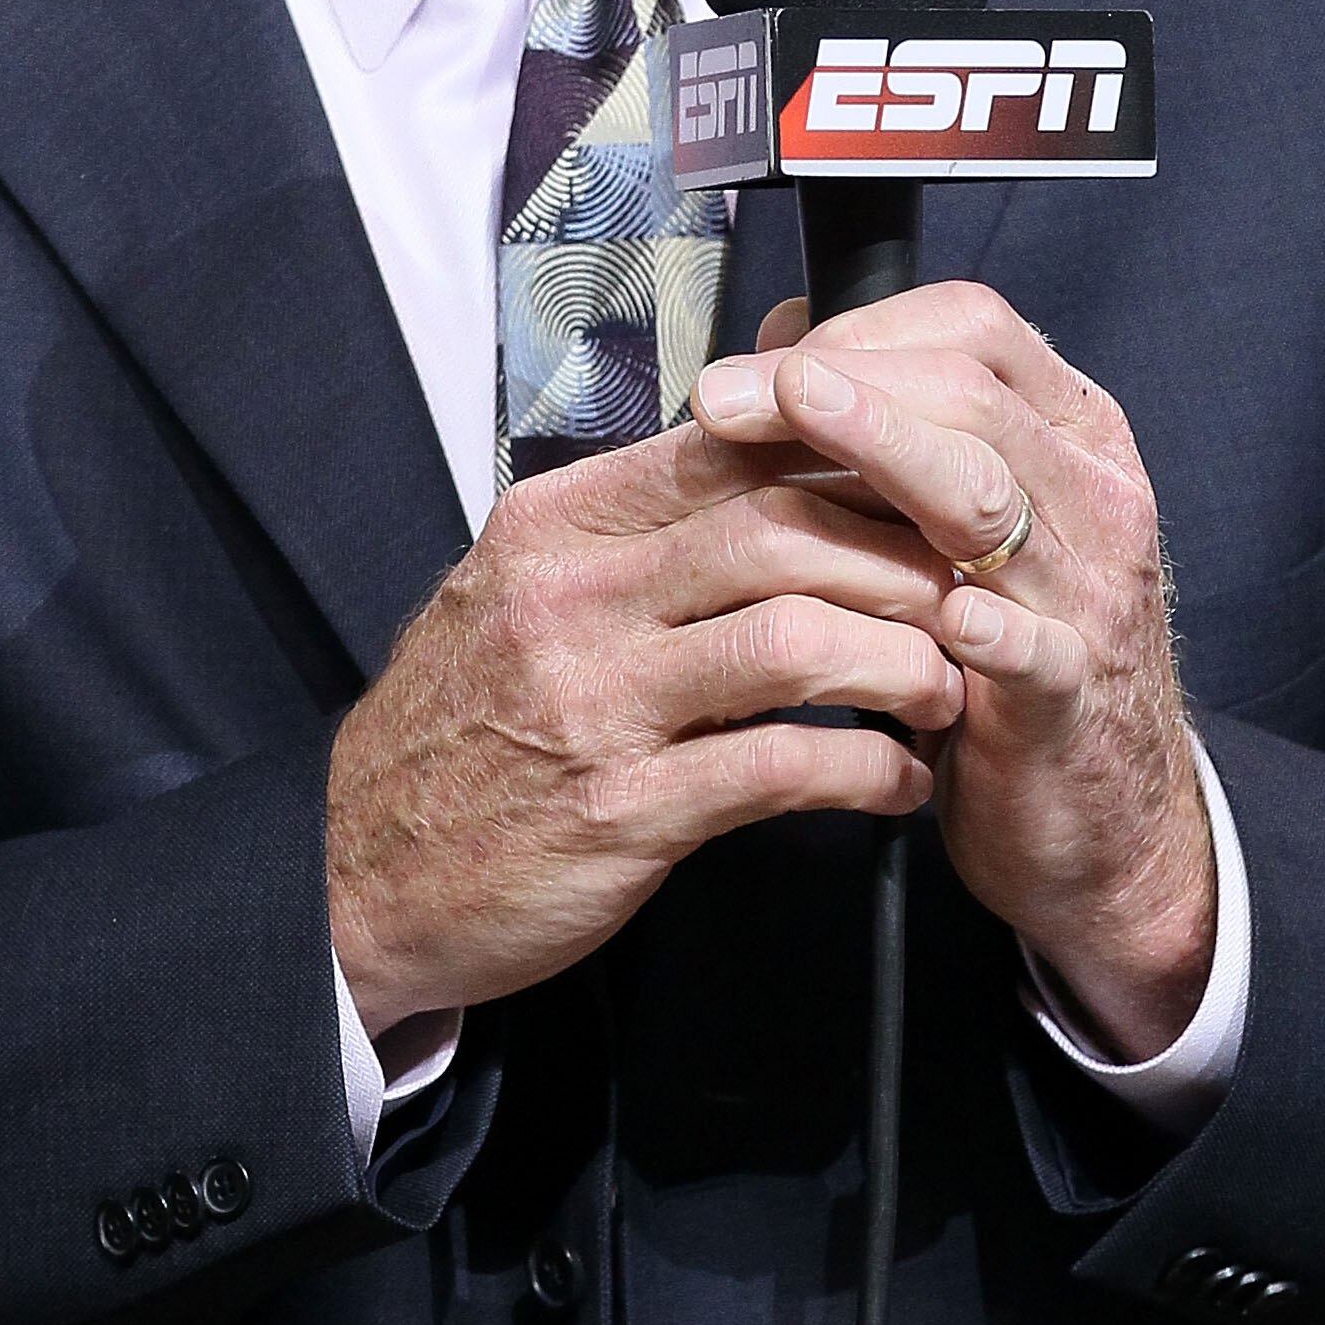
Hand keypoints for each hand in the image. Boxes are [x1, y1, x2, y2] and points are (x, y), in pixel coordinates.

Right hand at [327, 430, 963, 1038]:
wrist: (354, 876)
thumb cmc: (461, 732)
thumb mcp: (520, 595)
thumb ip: (628, 532)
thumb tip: (756, 461)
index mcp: (554, 526)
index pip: (729, 447)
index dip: (849, 462)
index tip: (922, 494)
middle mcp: (570, 597)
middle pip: (780, 528)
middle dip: (900, 558)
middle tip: (970, 593)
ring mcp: (593, 703)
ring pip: (796, 639)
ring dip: (904, 661)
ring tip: (950, 688)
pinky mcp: (621, 811)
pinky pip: (781, 768)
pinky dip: (867, 772)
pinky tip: (898, 785)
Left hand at [692, 282, 1214, 1061]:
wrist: (1101, 815)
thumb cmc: (1003, 655)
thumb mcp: (951, 528)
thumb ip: (884, 433)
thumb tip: (780, 342)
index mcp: (1064, 437)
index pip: (969, 332)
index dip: (857, 331)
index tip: (758, 361)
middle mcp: (1090, 496)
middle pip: (970, 395)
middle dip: (838, 381)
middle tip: (727, 396)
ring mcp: (1090, 596)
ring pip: (994, 495)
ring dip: (887, 449)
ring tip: (804, 419)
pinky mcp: (1074, 698)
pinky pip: (1037, 650)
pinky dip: (987, 625)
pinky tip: (936, 611)